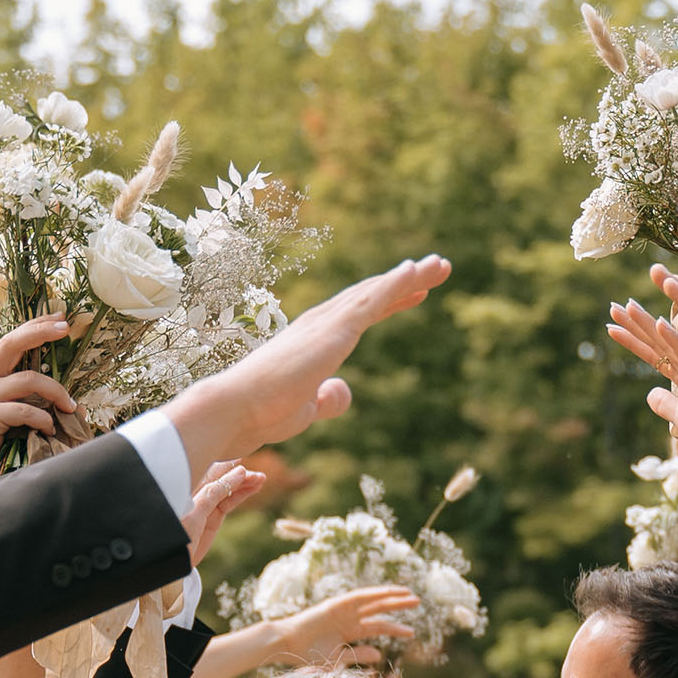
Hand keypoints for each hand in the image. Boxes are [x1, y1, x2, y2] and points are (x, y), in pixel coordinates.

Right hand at [0, 316, 80, 486]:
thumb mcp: (12, 416)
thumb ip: (32, 402)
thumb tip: (71, 402)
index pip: (12, 341)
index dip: (34, 326)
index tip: (59, 318)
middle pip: (12, 344)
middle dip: (40, 332)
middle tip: (66, 329)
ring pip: (28, 380)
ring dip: (56, 392)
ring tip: (69, 407)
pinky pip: (24, 410)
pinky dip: (43, 419)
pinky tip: (49, 429)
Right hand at [166, 256, 451, 476]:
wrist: (237, 409)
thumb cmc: (262, 413)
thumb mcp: (305, 409)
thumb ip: (327, 399)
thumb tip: (346, 390)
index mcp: (314, 342)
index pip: (358, 315)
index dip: (387, 302)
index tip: (414, 292)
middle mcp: (320, 324)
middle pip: (371, 296)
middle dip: (405, 282)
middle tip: (438, 267)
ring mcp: (326, 325)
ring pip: (375, 293)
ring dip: (409, 277)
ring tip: (440, 265)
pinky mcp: (333, 332)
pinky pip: (369, 302)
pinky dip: (393, 285)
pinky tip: (414, 272)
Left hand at [183, 460, 267, 561]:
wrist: (172, 562)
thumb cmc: (177, 536)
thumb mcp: (195, 513)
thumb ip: (214, 493)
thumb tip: (239, 472)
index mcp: (186, 485)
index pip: (210, 469)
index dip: (226, 462)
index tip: (242, 453)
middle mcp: (195, 492)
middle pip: (221, 477)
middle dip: (239, 474)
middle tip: (258, 474)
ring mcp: (205, 504)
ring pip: (228, 489)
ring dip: (244, 483)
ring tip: (262, 479)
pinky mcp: (212, 517)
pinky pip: (229, 501)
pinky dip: (241, 495)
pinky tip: (253, 488)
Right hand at [278, 585, 420, 665]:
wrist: (286, 647)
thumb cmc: (307, 657)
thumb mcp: (337, 660)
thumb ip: (358, 655)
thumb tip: (379, 654)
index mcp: (349, 631)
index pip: (377, 627)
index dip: (395, 628)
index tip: (412, 632)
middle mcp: (348, 618)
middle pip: (378, 610)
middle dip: (398, 606)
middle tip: (418, 602)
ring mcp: (342, 610)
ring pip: (372, 601)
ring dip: (390, 596)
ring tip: (409, 595)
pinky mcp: (335, 604)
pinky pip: (359, 597)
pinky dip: (374, 593)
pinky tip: (389, 591)